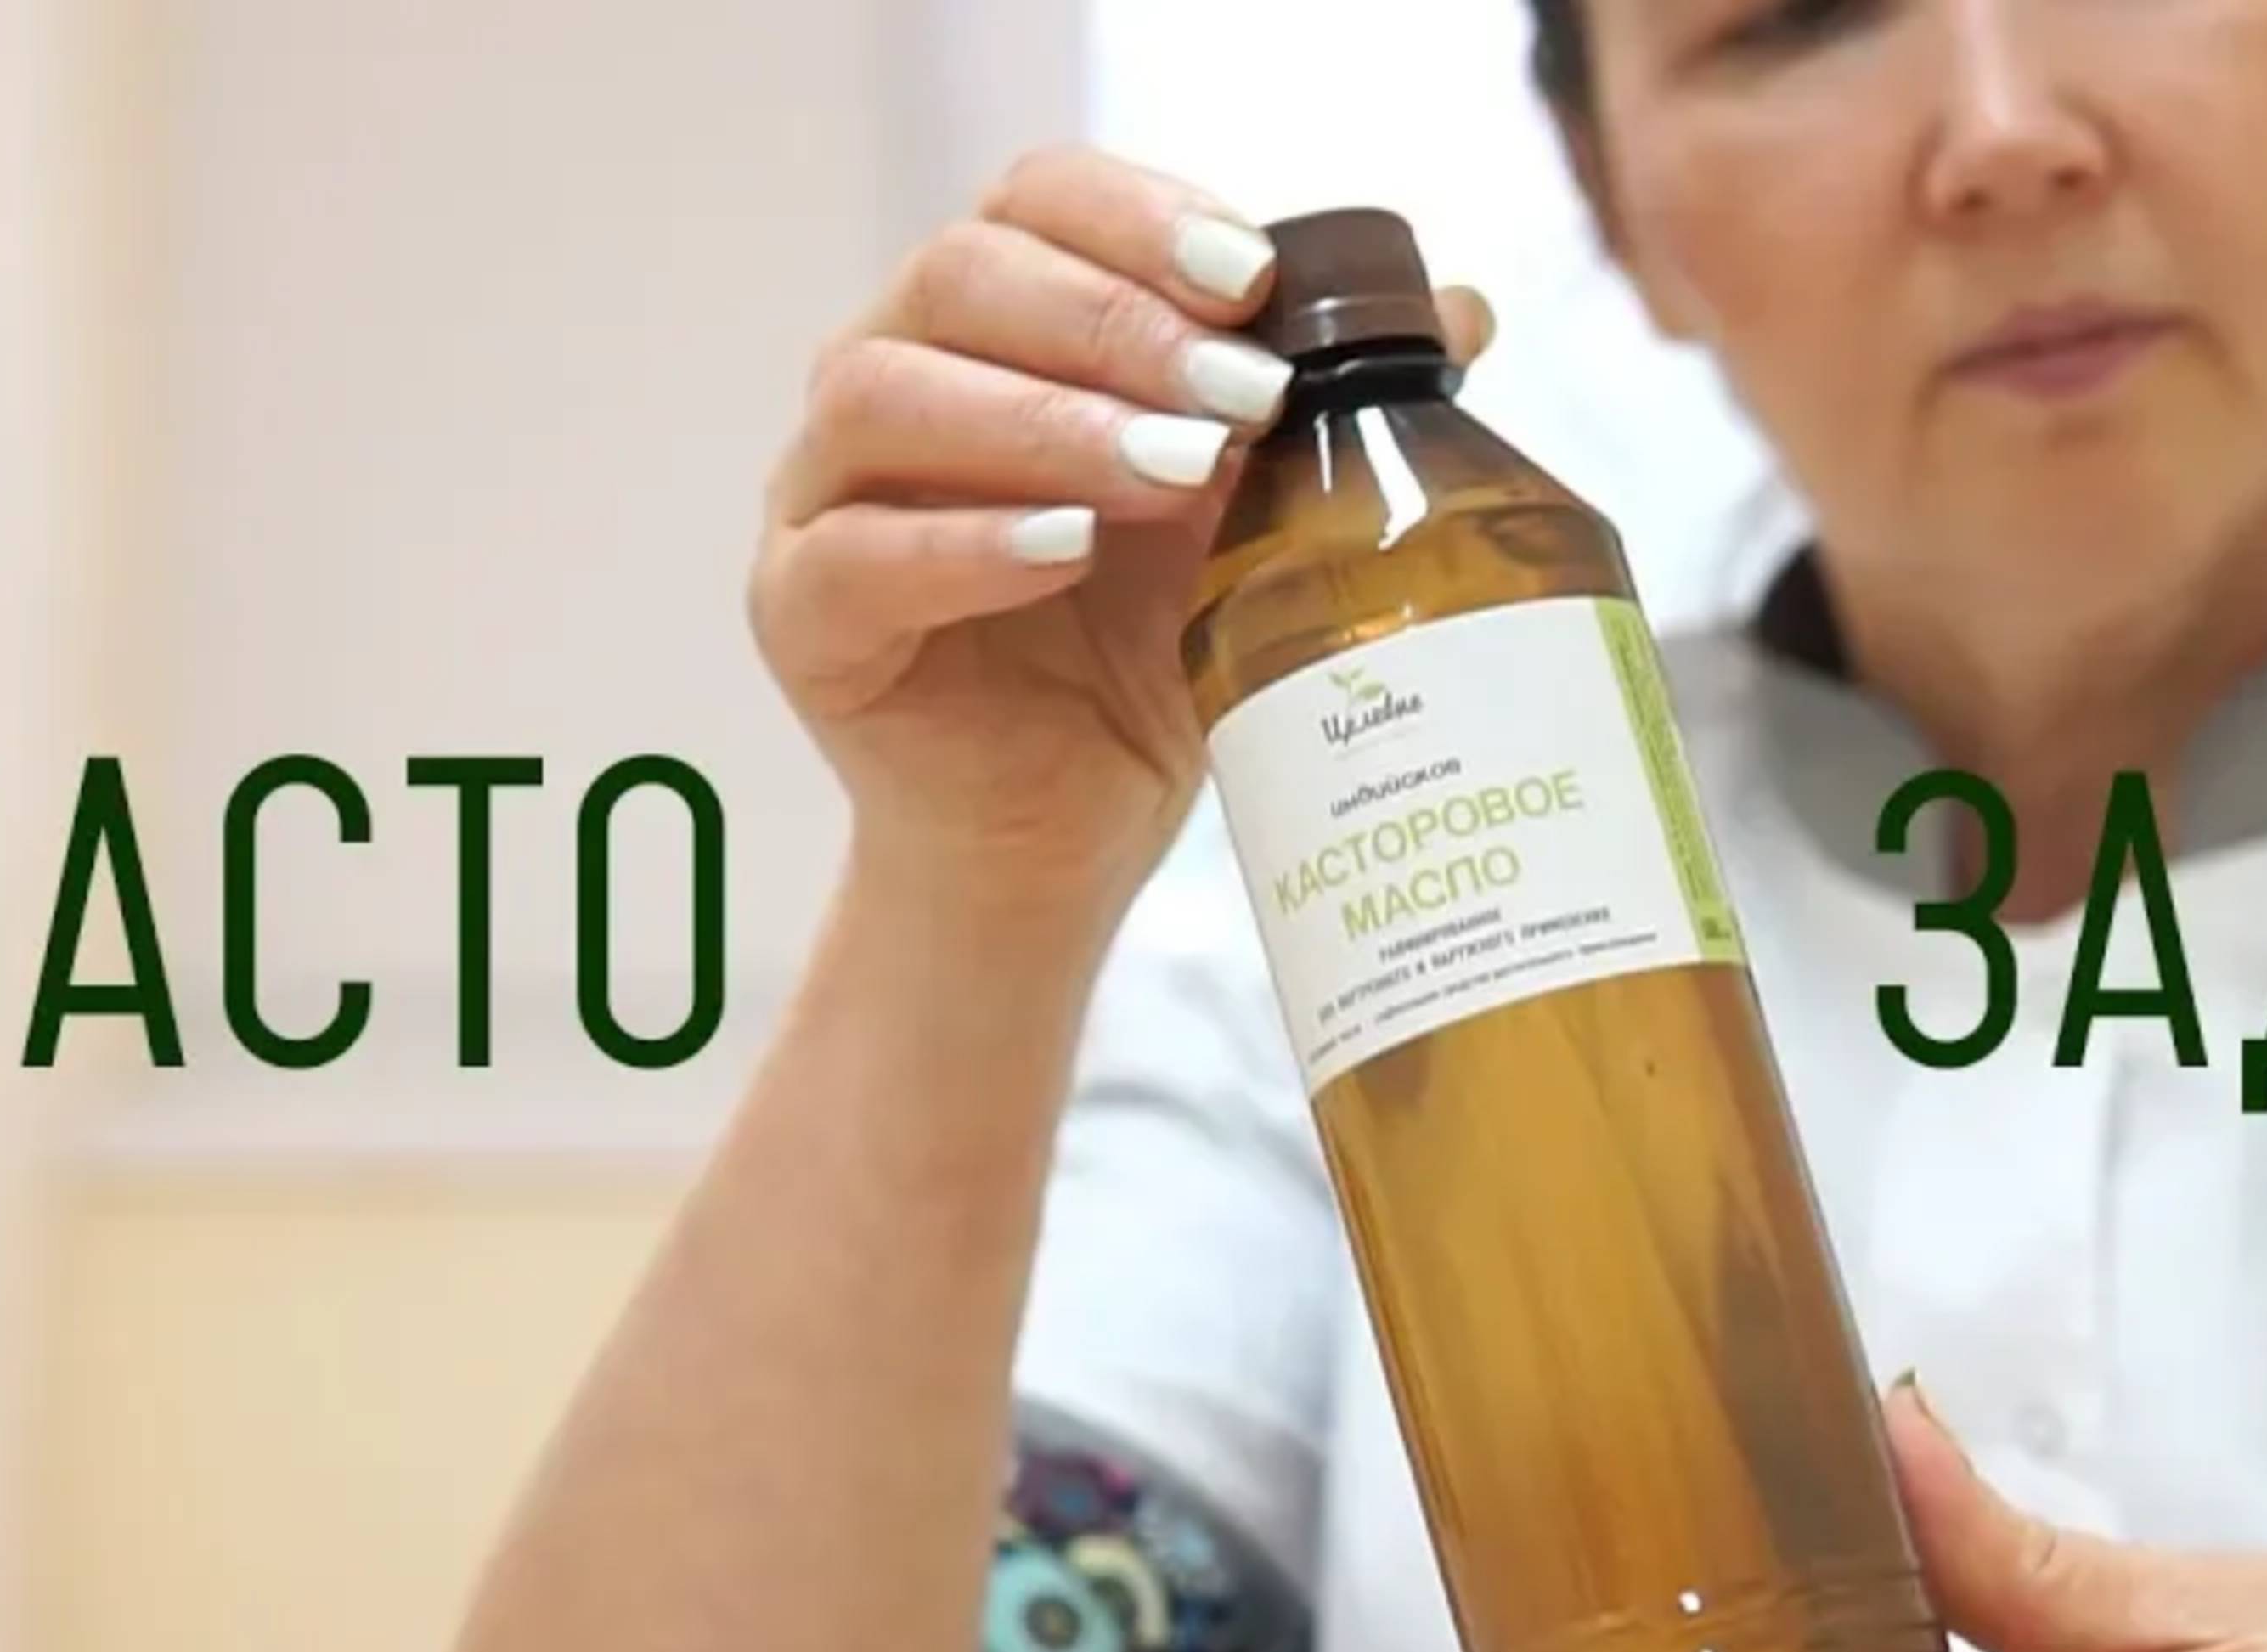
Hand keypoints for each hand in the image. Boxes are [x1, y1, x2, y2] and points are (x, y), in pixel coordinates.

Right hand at [750, 146, 1493, 917]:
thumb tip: (1464, 312)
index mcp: (991, 324)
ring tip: (1173, 473)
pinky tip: (1067, 550)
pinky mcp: (801, 615)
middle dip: (1117, 322)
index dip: (1139, 218)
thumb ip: (1316, 419)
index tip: (1253, 274)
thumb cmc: (1144, 656)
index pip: (1036, 201)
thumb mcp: (1249, 526)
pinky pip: (855, 554)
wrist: (1067, 834)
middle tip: (1245, 393)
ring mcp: (824, 495)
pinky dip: (967, 546)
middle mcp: (888, 379)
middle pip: (962, 276)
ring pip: (888, 394)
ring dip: (1046, 422)